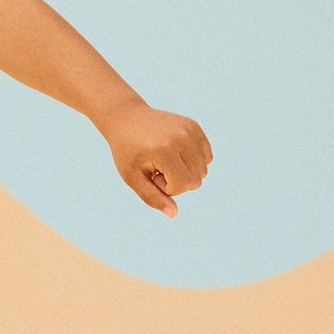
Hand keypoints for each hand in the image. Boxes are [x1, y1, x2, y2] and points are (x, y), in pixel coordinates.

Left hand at [98, 101, 212, 216]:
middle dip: (178, 181)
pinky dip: (193, 161)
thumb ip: (153, 197)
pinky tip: (175, 154)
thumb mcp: (133, 177)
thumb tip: (174, 214)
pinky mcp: (195, 126)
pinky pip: (206, 156)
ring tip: (165, 160)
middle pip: (197, 179)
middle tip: (157, 168)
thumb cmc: (127, 152)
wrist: (127, 119)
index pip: (184, 185)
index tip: (152, 176)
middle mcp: (182, 137)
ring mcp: (190, 129)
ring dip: (186, 171)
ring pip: (203, 169)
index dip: (168, 188)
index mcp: (165, 150)